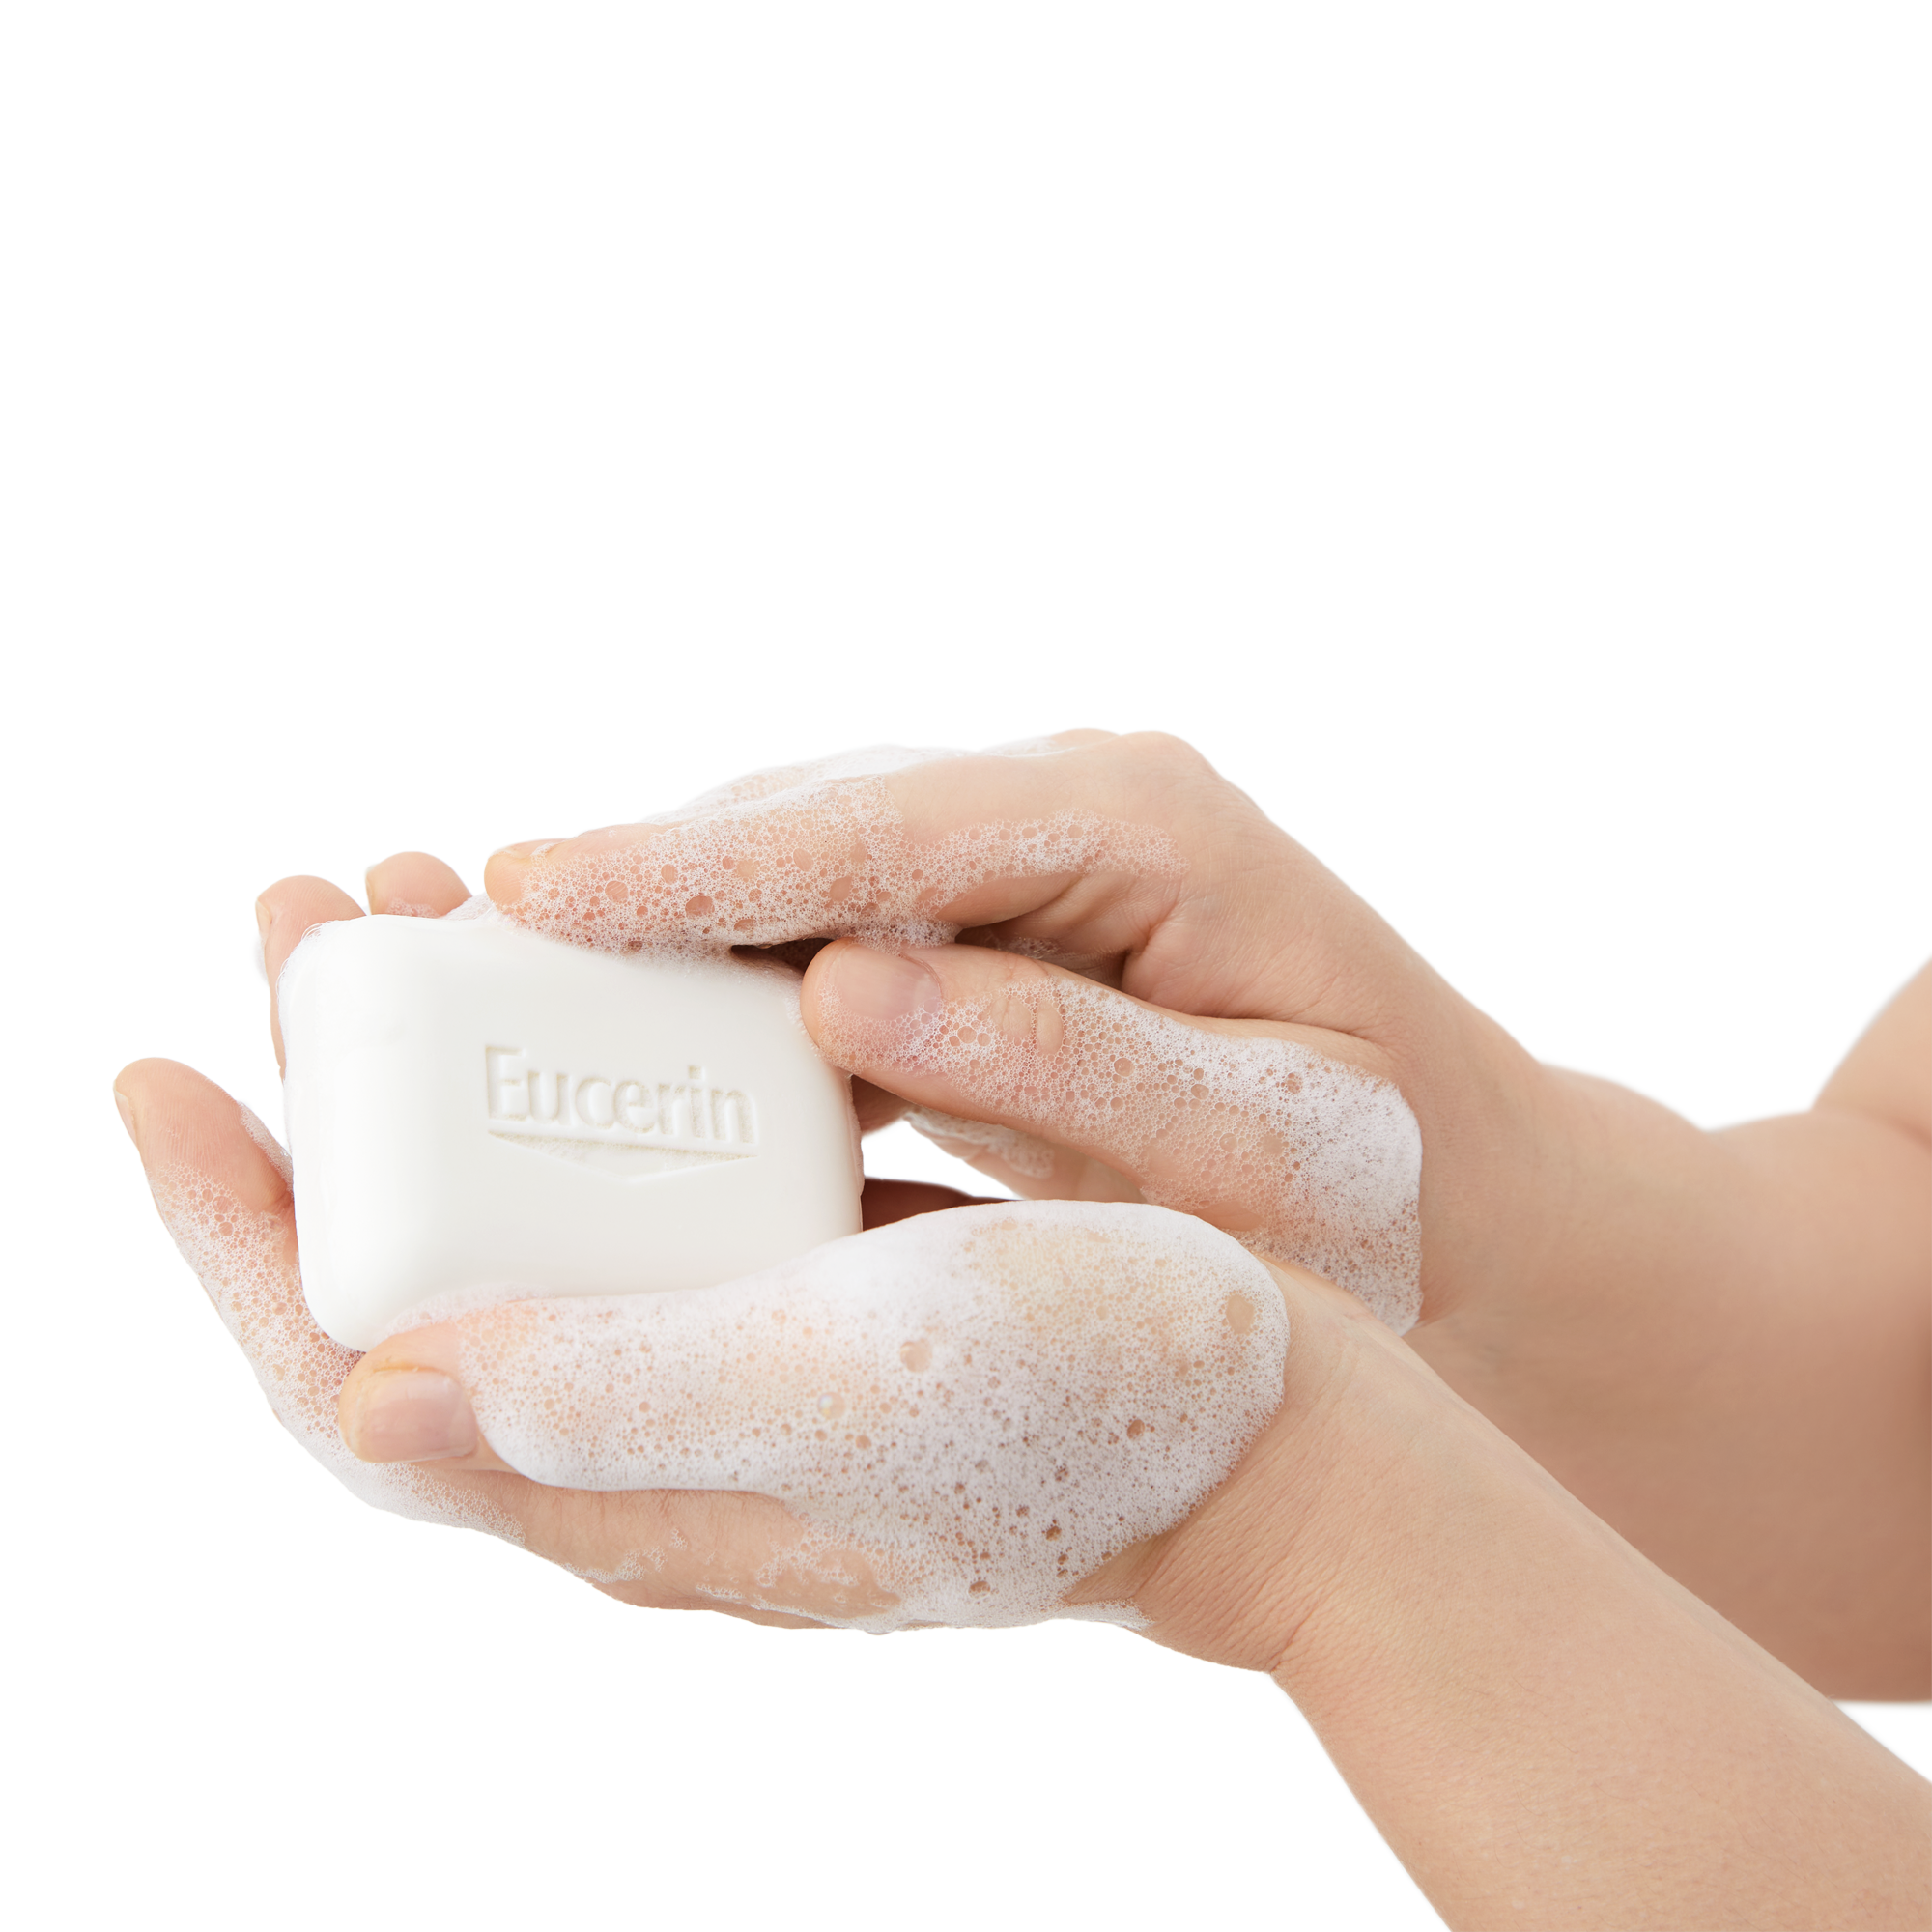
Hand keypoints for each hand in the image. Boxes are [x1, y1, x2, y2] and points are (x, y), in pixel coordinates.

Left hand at [116, 858, 1300, 1638]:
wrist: (1282, 1433)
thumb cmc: (1101, 1395)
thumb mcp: (864, 1382)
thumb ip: (621, 1394)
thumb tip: (367, 1394)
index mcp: (638, 1486)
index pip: (354, 1384)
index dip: (232, 1236)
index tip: (156, 1064)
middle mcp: (658, 1447)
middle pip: (420, 1283)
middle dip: (331, 1106)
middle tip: (304, 914)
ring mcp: (731, 1374)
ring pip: (527, 1221)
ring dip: (457, 1071)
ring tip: (432, 910)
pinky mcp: (803, 1307)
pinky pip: (638, 1196)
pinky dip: (584, 1087)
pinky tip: (600, 988)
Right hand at [485, 736, 1451, 1329]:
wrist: (1460, 1186)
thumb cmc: (1383, 1185)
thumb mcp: (1255, 1146)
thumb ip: (1063, 1058)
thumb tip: (840, 986)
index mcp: (1147, 827)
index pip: (885, 827)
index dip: (700, 862)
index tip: (533, 884)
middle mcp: (1074, 801)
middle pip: (820, 819)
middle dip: (648, 875)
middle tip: (460, 926)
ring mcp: (1035, 847)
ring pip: (809, 862)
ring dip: (670, 914)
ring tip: (505, 965)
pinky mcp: (1004, 912)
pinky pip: (836, 920)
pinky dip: (733, 966)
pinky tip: (637, 1018)